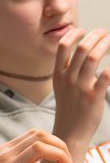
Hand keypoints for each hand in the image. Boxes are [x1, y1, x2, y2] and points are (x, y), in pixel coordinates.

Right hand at [52, 27, 109, 146]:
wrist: (70, 132)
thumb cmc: (69, 108)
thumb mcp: (61, 87)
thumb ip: (68, 70)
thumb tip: (79, 51)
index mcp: (58, 75)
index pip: (63, 47)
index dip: (74, 35)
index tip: (83, 31)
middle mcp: (68, 79)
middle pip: (81, 48)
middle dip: (95, 37)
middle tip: (104, 33)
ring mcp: (80, 87)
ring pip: (93, 58)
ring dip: (104, 46)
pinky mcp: (94, 96)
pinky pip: (106, 77)